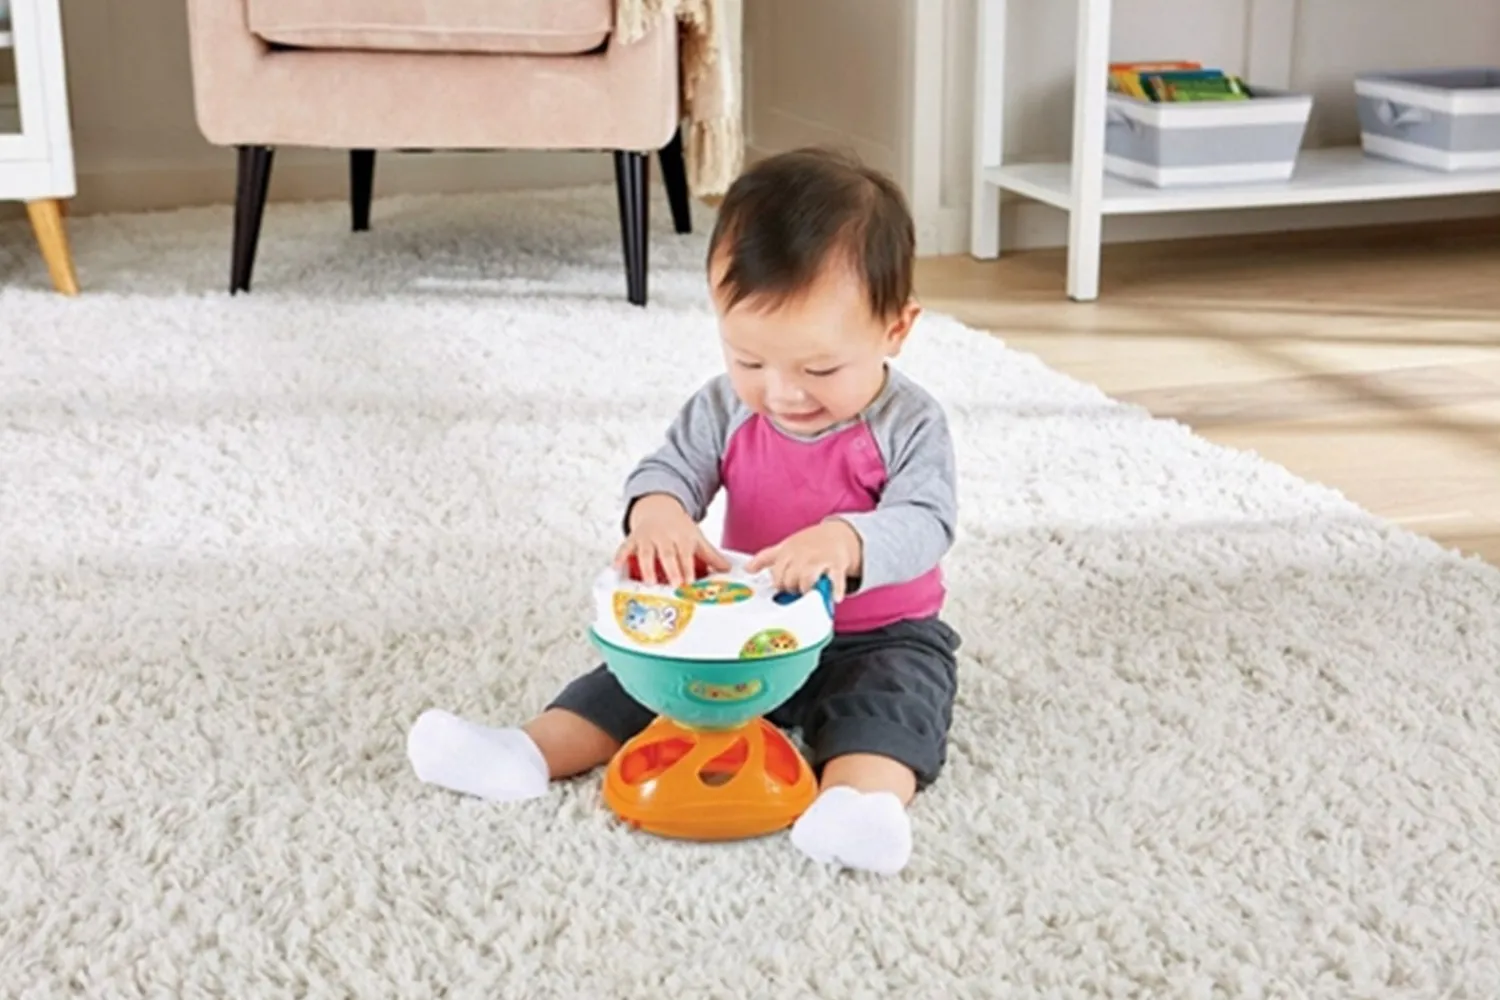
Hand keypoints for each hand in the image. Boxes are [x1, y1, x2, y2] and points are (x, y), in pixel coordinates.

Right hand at [615, 493, 729, 586]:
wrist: (659, 507)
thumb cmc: (679, 528)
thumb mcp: (696, 538)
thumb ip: (711, 556)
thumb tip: (729, 570)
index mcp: (682, 538)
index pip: (686, 554)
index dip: (688, 568)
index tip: (690, 582)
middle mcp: (665, 537)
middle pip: (668, 554)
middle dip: (671, 569)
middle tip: (675, 585)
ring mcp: (648, 538)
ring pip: (646, 553)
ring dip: (647, 568)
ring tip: (650, 583)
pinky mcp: (633, 539)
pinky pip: (625, 547)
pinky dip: (620, 556)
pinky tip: (616, 566)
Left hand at [746, 520, 861, 602]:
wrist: (836, 534)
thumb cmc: (808, 544)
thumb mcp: (785, 547)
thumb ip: (765, 559)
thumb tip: (747, 568)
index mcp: (787, 552)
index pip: (776, 573)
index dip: (779, 584)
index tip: (784, 588)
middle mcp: (802, 555)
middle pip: (790, 579)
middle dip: (792, 589)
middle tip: (798, 590)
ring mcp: (819, 560)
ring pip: (807, 579)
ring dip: (806, 590)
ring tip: (810, 594)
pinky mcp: (836, 565)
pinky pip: (835, 579)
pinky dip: (835, 589)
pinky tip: (834, 597)